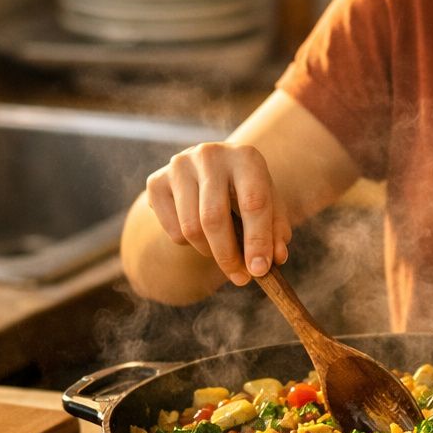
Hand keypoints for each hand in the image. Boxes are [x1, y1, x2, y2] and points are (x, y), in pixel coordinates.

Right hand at [143, 142, 291, 285]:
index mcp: (245, 157)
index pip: (253, 203)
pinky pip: (173, 230)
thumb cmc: (246, 191)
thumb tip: (274, 258)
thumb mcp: (269, 204)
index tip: (259, 270)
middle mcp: (210, 155)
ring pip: (191, 228)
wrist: (210, 171)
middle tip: (240, 278)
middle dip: (228, 255)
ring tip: (222, 251)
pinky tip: (199, 232)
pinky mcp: (156, 181)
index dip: (257, 241)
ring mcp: (179, 165)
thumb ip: (276, 230)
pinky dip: (188, 244)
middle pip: (214, 218)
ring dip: (209, 252)